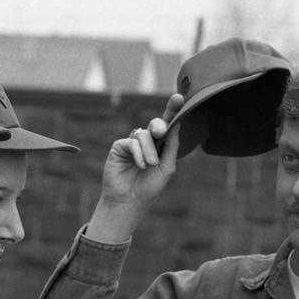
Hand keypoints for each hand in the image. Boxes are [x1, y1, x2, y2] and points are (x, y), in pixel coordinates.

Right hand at [85, 94, 183, 242]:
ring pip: (144, 134)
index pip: (168, 125)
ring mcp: (132, 143)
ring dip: (149, 151)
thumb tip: (177, 124)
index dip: (173, 110)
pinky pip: (132, 142)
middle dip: (160, 125)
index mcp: (160, 145)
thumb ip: (171, 145)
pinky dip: (138, 154)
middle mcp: (147, 142)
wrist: (130, 201)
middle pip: (156, 124)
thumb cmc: (149, 187)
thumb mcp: (167, 166)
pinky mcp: (119, 147)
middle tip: (161, 133)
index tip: (179, 97)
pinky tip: (140, 165)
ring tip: (149, 165)